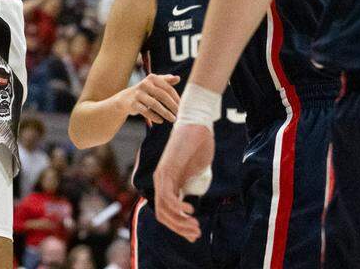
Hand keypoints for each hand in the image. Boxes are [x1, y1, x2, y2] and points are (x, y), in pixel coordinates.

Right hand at [124, 73, 180, 124]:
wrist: (126, 99)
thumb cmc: (146, 91)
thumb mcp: (155, 84)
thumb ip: (166, 81)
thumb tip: (178, 78)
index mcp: (152, 78)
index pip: (167, 88)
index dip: (176, 98)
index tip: (183, 106)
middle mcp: (144, 84)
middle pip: (162, 95)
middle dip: (172, 105)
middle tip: (180, 114)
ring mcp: (138, 94)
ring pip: (154, 104)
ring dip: (165, 113)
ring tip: (173, 119)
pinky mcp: (133, 104)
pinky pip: (145, 111)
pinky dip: (154, 116)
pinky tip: (161, 121)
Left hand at [153, 123, 213, 241]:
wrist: (198, 125)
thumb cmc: (199, 146)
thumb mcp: (196, 172)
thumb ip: (192, 186)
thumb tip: (194, 200)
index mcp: (167, 183)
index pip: (166, 213)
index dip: (179, 227)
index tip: (194, 234)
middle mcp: (160, 182)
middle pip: (163, 215)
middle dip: (180, 229)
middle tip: (196, 234)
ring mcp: (162, 176)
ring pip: (163, 210)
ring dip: (180, 222)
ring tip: (195, 226)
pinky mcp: (167, 170)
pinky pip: (167, 196)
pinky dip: (177, 208)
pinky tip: (190, 209)